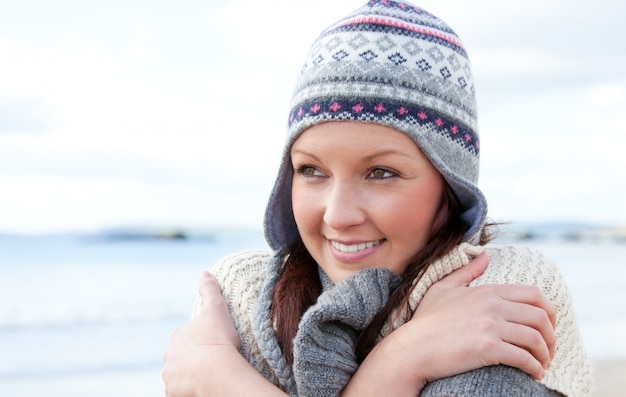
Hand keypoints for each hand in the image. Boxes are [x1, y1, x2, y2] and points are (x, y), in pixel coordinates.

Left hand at [162, 271, 240, 396]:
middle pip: (179, 357)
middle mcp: (169, 358)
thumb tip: (204, 272)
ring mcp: (171, 378)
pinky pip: (181, 391)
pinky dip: (188, 389)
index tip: (211, 342)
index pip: (184, 336)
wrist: (219, 373)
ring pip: (179, 375)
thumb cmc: (218, 341)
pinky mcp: (175, 394)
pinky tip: (202, 387)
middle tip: (211, 360)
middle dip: (190, 358)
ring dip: (189, 374)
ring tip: (208, 375)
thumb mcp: (217, 309)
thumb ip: (210, 290)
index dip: (198, 339)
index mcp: (177, 337)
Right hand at [407, 252, 555, 381]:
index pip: (534, 294)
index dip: (549, 311)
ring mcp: (491, 326)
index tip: (549, 327)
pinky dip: (535, 368)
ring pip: (536, 339)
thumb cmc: (425, 321)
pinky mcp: (488, 348)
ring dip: (545, 355)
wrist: (412, 348)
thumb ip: (466, 271)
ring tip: (542, 365)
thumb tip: (485, 255)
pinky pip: (524, 358)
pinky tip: (534, 374)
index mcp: (487, 290)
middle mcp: (493, 305)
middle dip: (551, 337)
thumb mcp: (443, 289)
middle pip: (541, 317)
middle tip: (549, 351)